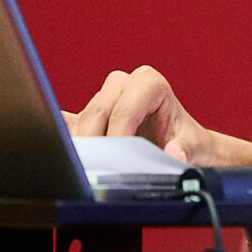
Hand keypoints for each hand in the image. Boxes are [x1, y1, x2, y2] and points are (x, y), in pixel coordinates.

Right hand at [64, 64, 251, 166]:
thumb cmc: (187, 140)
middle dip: (95, 139)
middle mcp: (125, 85)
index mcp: (150, 83)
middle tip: (93, 167)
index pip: (126, 106)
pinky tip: (57, 149)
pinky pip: (70, 121)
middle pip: (99, 109)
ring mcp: (106, 98)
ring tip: (83, 167)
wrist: (181, 146)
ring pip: (83, 117)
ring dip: (80, 142)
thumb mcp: (195, 146)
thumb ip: (187, 149)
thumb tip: (174, 153)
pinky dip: (63, 134)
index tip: (117, 156)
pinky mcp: (91, 116)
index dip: (118, 131)